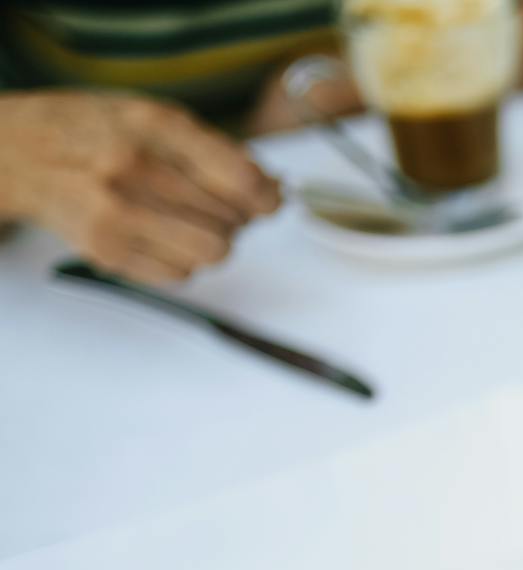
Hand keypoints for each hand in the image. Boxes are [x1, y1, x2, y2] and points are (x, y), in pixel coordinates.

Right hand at [0, 90, 279, 282]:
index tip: (269, 199)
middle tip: (213, 205)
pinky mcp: (106, 251)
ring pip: (212, 254)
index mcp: (153, 127)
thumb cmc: (95, 131)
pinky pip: (180, 275)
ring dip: (211, 242)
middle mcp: (133, 169)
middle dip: (235, 218)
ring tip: (185, 221)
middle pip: (232, 222)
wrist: (18, 153)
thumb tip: (273, 192)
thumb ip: (217, 151)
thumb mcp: (154, 117)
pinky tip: (158, 235)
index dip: (267, 197)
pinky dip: (181, 260)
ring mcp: (116, 214)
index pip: (241, 180)